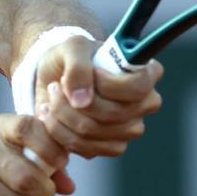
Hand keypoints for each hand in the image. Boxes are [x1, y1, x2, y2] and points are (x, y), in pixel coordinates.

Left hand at [34, 37, 162, 190]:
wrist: (56, 78)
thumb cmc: (72, 58)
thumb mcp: (72, 48)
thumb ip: (78, 67)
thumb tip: (82, 100)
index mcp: (146, 74)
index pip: (138, 87)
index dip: (108, 85)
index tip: (89, 74)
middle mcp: (144, 104)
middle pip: (111, 113)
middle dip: (73, 101)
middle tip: (55, 86)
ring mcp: (130, 128)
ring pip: (92, 132)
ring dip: (62, 115)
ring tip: (51, 99)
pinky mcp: (111, 146)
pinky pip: (85, 147)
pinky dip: (60, 132)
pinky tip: (53, 116)